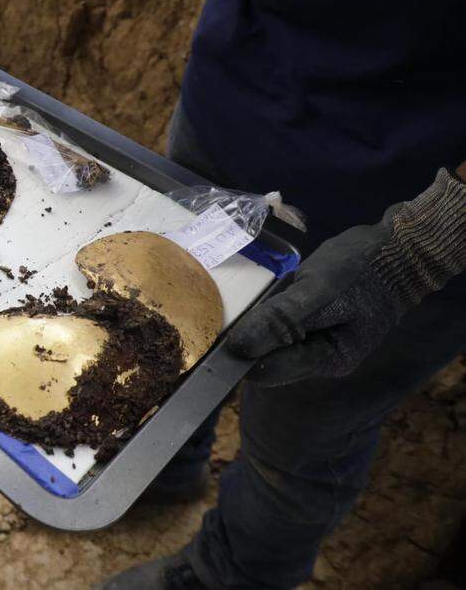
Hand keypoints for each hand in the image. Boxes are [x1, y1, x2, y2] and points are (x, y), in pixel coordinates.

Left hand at [227, 169, 465, 385]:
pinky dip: (278, 306)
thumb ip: (280, 321)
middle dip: (256, 329)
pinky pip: (283, 322)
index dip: (240, 353)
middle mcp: (322, 359)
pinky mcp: (317, 324)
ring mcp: (320, 342)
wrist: (398, 250)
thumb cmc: (361, 269)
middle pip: (266, 356)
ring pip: (272, 338)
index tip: (222, 326)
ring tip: (281, 288)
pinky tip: (288, 287)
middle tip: (260, 297)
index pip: (265, 371)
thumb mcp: (317, 291)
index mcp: (327, 360)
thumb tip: (239, 349)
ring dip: (266, 316)